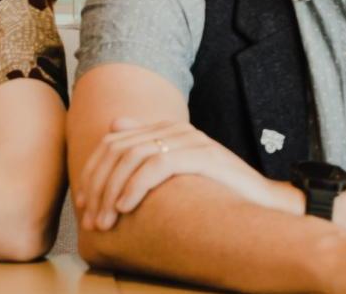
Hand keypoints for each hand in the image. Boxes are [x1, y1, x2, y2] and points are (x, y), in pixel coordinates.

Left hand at [75, 117, 291, 230]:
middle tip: (91, 219)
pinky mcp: (202, 155)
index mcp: (166, 130)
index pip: (113, 143)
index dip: (93, 172)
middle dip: (98, 186)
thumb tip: (114, 125)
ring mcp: (190, 140)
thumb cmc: (215, 192)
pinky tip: (125, 207)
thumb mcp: (175, 172)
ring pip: (133, 158)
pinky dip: (135, 187)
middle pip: (119, 150)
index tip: (83, 203)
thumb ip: (147, 151)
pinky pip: (157, 166)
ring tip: (105, 220)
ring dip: (112, 192)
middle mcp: (176, 129)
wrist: (261, 202)